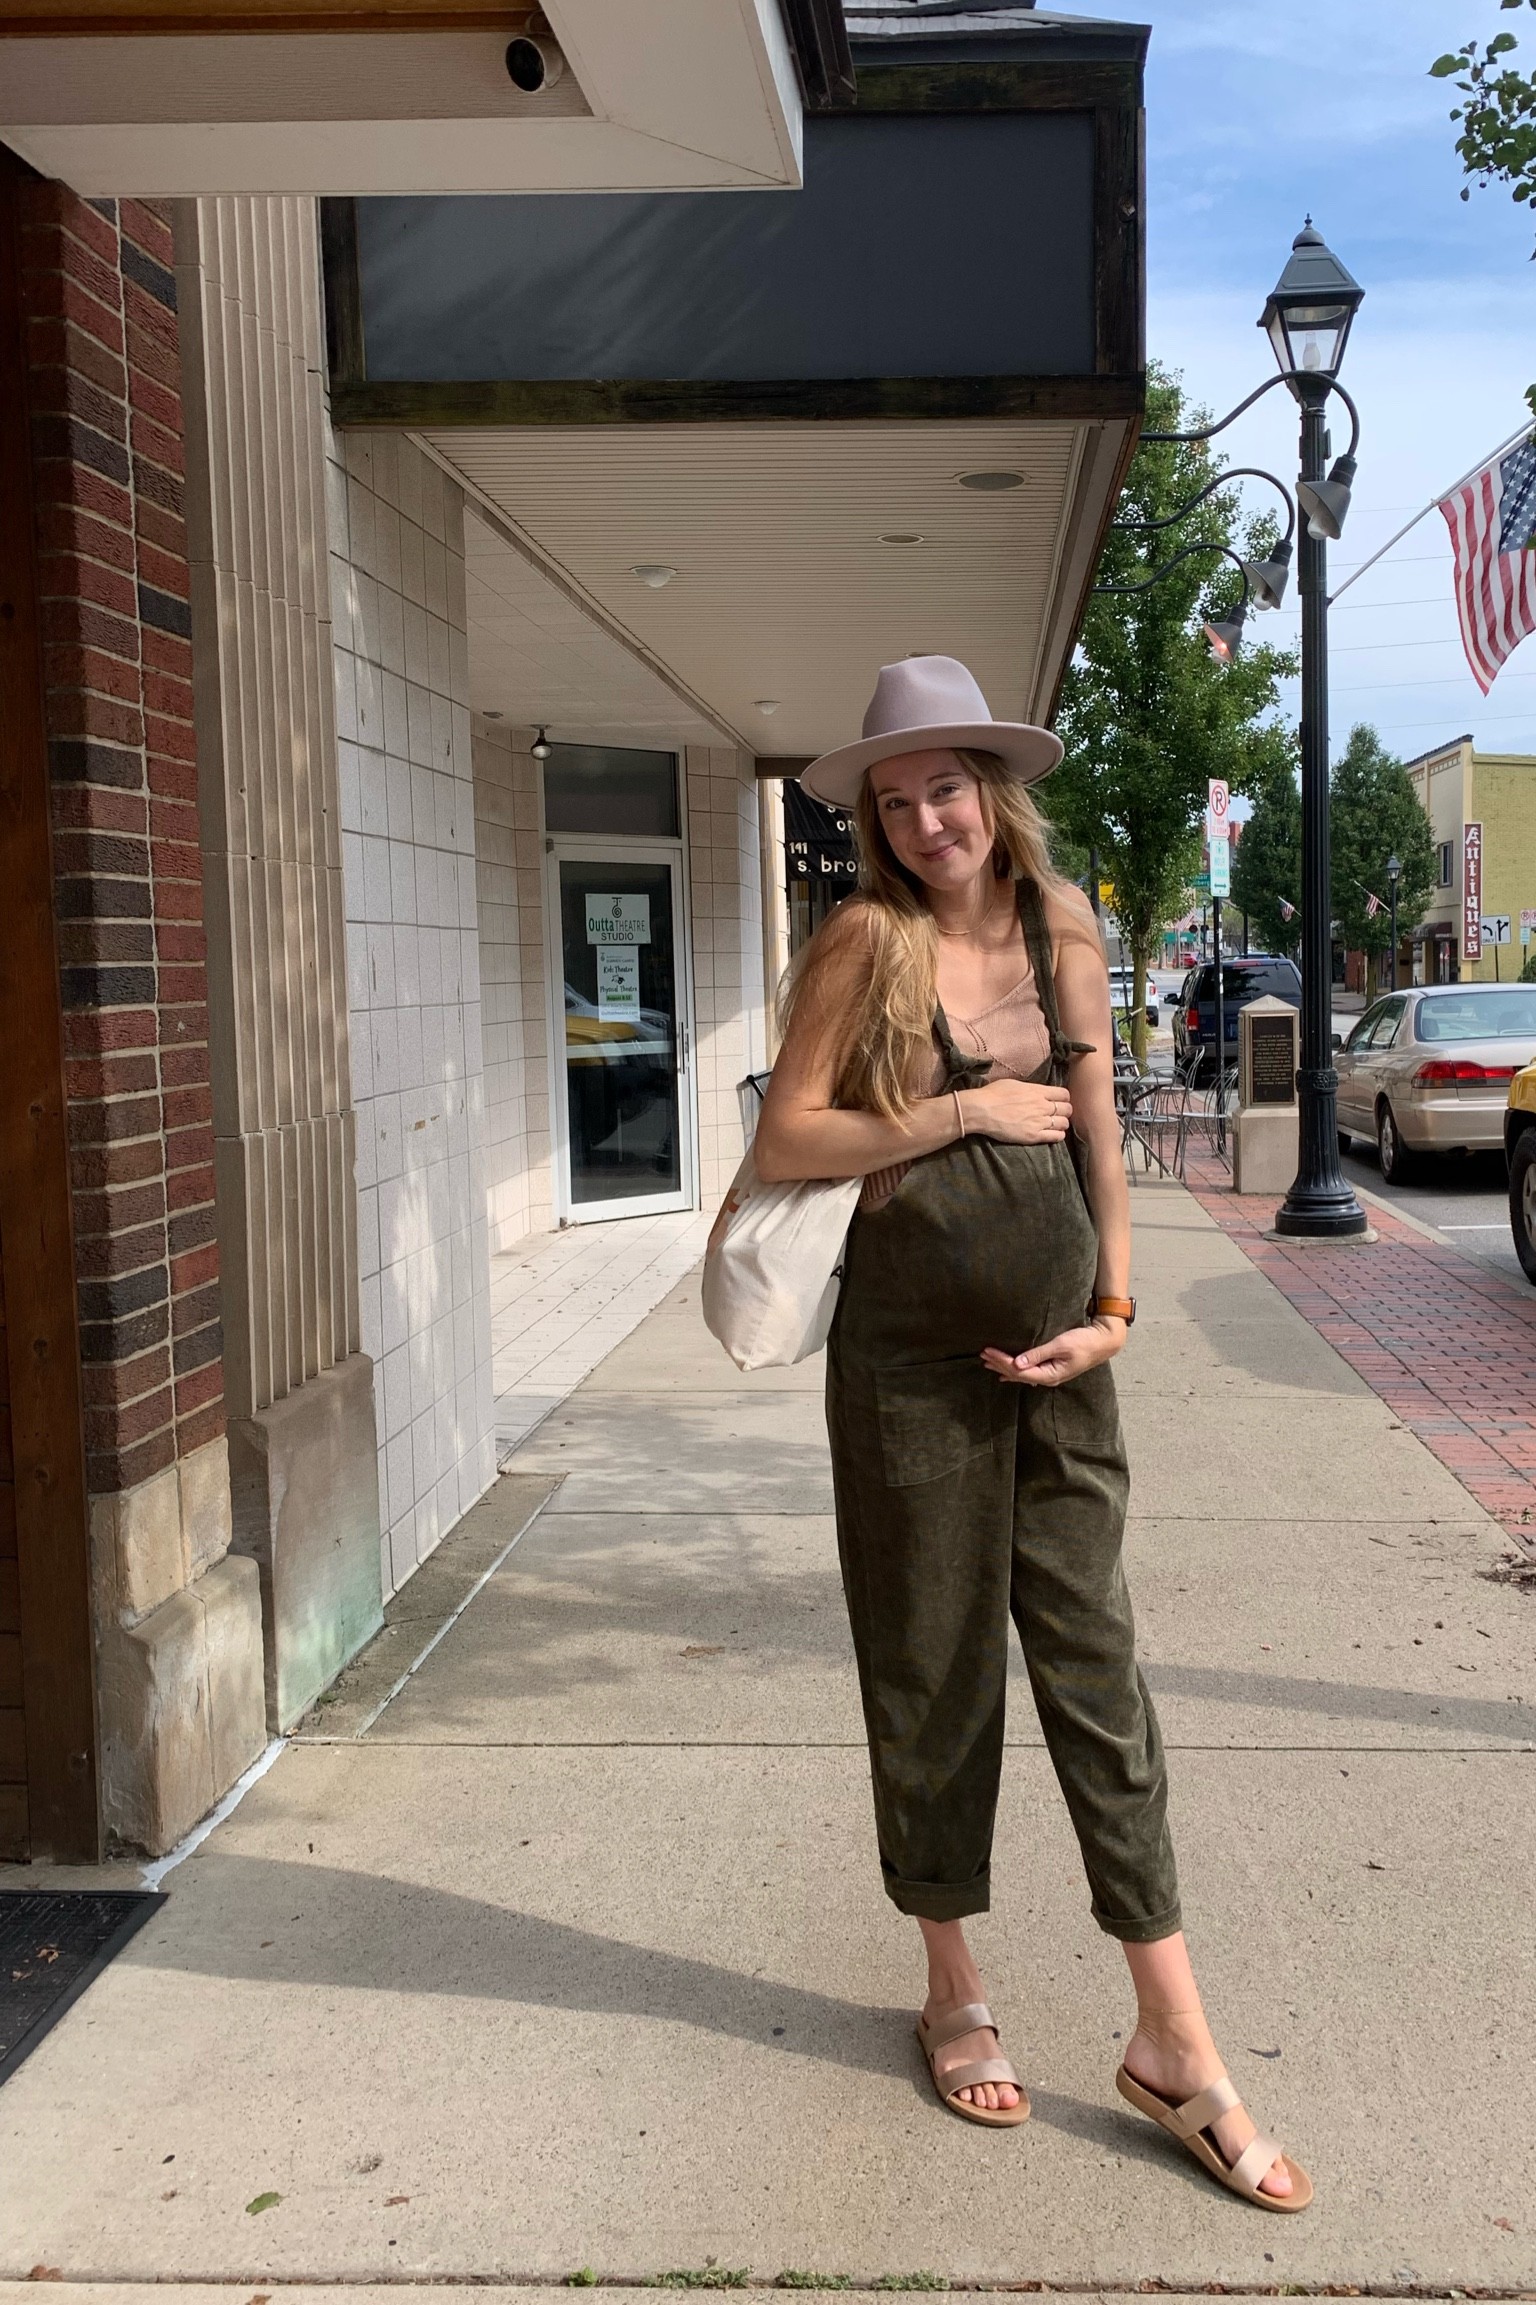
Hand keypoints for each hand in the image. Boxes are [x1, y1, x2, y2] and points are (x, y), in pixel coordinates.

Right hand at [958, 1078, 1071, 1145]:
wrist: (982, 1110)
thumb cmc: (993, 1094)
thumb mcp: (1015, 1084)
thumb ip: (1030, 1088)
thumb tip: (1036, 1091)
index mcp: (1038, 1091)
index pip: (1064, 1094)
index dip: (1063, 1098)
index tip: (1059, 1101)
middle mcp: (1042, 1106)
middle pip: (1067, 1109)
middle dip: (1064, 1111)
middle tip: (1058, 1113)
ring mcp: (1039, 1122)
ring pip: (1064, 1123)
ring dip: (1062, 1123)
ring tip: (1055, 1124)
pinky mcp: (1034, 1136)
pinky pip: (1056, 1136)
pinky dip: (1058, 1135)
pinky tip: (1054, 1134)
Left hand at [981, 1316, 1125, 1386]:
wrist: (1103, 1342)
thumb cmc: (1084, 1342)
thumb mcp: (1061, 1345)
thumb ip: (1038, 1354)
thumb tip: (1016, 1364)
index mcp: (1050, 1374)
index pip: (1019, 1371)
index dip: (1002, 1361)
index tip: (987, 1351)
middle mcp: (1048, 1378)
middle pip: (1018, 1374)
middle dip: (999, 1364)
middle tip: (982, 1354)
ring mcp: (1050, 1375)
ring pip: (1022, 1374)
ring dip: (1004, 1367)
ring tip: (988, 1362)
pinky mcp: (1052, 1369)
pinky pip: (1029, 1372)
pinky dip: (1015, 1369)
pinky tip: (1007, 1372)